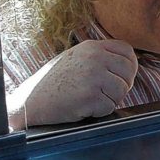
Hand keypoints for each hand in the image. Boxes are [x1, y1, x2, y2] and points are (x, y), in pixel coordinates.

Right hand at [18, 39, 138, 126]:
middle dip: (122, 86)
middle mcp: (95, 58)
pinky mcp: (90, 96)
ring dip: (110, 100)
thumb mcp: (76, 58)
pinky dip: (99, 112)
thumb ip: (100, 57)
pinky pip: (110, 107)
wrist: (29, 101)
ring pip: (122, 91)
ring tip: (90, 100)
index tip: (122, 77)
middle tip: (106, 94)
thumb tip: (128, 64)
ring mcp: (93, 76)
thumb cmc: (53, 82)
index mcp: (92, 47)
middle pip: (129, 72)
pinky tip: (83, 108)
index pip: (127, 51)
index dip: (130, 66)